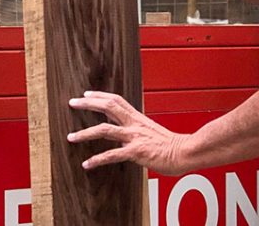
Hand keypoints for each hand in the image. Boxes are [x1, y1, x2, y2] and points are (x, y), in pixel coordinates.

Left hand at [68, 90, 189, 174]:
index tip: (86, 93)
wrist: (187, 152)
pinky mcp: (136, 152)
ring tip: (71, 137)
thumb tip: (125, 138)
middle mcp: (134, 124)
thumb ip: (137, 132)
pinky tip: (87, 164)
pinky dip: (97, 159)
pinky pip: (112, 155)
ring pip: (104, 130)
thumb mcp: (152, 132)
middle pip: (108, 106)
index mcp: (138, 118)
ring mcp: (134, 137)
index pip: (116, 100)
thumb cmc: (172, 145)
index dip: (100, 96)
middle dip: (88, 103)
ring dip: (85, 133)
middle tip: (72, 102)